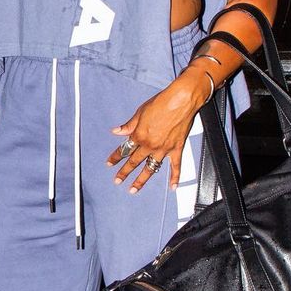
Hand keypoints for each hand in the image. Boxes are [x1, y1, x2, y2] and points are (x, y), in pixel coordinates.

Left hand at [107, 75, 206, 192]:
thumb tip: (117, 131)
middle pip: (134, 162)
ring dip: (141, 180)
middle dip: (124, 172)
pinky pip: (176, 166)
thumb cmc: (161, 103)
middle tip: (117, 180)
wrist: (181, 100)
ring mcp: (163, 149)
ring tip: (134, 189)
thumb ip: (129, 125)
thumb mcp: (140, 112)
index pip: (124, 149)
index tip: (110, 163)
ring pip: (150, 168)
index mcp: (140, 135)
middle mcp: (150, 145)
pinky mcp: (177, 149)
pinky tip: (172, 186)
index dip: (115, 157)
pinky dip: (174, 177)